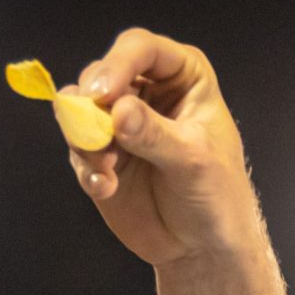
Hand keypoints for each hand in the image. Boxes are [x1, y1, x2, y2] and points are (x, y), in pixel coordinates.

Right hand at [64, 29, 267, 269]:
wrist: (202, 245)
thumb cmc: (217, 195)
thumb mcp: (194, 161)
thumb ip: (155, 134)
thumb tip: (117, 111)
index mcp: (181, 75)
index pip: (141, 49)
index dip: (117, 64)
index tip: (103, 95)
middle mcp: (147, 91)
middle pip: (101, 75)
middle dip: (93, 104)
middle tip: (98, 135)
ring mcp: (119, 122)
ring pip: (79, 108)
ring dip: (85, 137)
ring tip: (105, 169)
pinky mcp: (101, 154)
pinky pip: (77, 148)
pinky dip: (85, 167)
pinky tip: (105, 188)